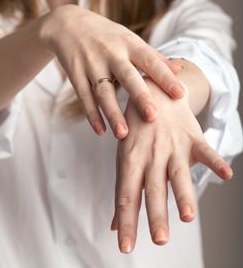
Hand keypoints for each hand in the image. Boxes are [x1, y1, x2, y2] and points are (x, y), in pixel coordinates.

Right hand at [39, 5, 183, 137]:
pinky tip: (100, 130)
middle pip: (127, 77)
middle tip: (152, 117)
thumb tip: (179, 70)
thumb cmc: (107, 35)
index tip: (180, 95)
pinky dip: (92, 114)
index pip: (150, 61)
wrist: (68, 23)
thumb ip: (153, 56)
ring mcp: (91, 63)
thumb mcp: (129, 39)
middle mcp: (111, 53)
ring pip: (103, 91)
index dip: (165, 78)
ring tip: (123, 134)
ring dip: (112, 113)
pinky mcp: (76, 73)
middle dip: (140, 97)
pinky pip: (84, 96)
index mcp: (129, 44)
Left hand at [111, 78, 232, 252]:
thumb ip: (123, 192)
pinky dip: (215, 161)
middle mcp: (151, 155)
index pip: (126, 195)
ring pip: (178, 173)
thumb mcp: (124, 156)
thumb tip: (113, 225)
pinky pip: (204, 151)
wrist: (152, 92)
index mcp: (131, 160)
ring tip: (187, 216)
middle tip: (159, 239)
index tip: (126, 247)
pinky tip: (226, 174)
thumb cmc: (136, 130)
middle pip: (152, 188)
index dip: (126, 221)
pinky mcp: (191, 137)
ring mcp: (172, 146)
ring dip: (183, 193)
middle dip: (156, 214)